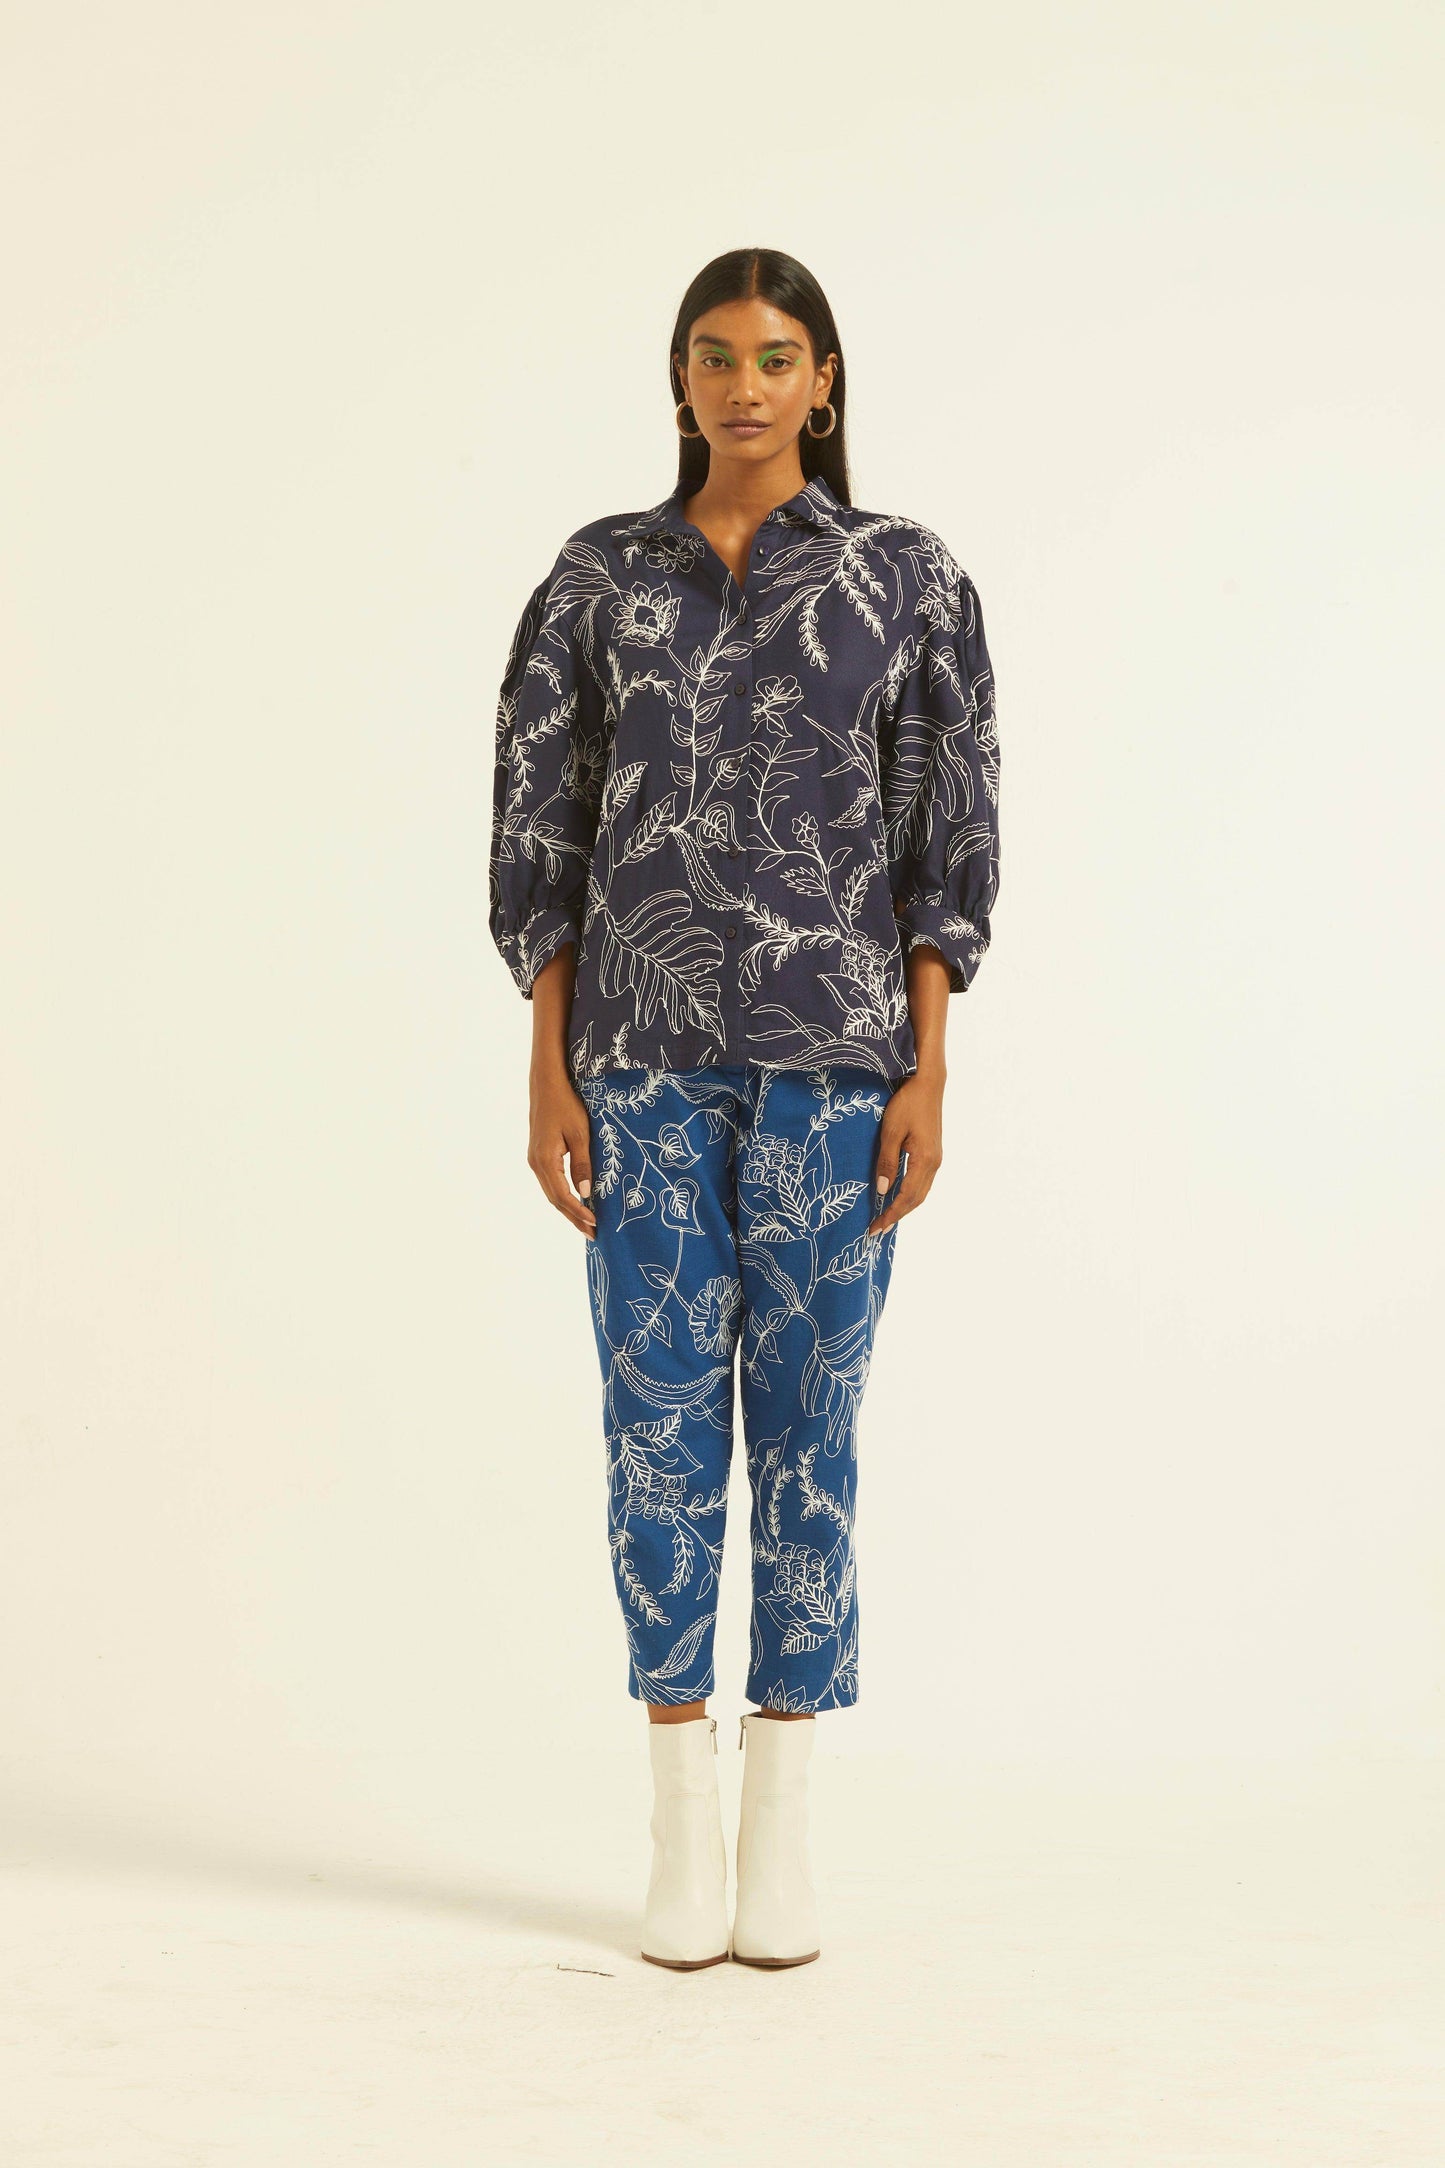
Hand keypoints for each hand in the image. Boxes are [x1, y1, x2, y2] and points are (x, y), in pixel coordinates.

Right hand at [528, 1062, 596, 1238]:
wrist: (547, 1085)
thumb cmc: (567, 1105)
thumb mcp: (580, 1134)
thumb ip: (583, 1164)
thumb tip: (586, 1192)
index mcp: (545, 1160)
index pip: (562, 1196)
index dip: (578, 1212)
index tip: (595, 1224)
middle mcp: (536, 1163)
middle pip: (555, 1200)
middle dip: (573, 1218)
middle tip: (593, 1234)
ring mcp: (535, 1160)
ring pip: (551, 1193)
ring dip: (568, 1209)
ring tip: (586, 1224)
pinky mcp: (538, 1155)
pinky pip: (550, 1183)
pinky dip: (563, 1196)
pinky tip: (575, 1202)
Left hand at [869, 1069, 943, 1237]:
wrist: (928, 1084)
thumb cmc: (907, 1104)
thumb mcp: (891, 1132)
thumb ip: (887, 1162)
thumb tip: (883, 1191)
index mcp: (925, 1160)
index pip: (906, 1196)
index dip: (891, 1214)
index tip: (876, 1228)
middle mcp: (934, 1163)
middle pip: (916, 1199)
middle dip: (897, 1216)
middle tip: (877, 1229)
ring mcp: (936, 1158)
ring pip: (921, 1192)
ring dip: (904, 1206)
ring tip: (886, 1217)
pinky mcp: (933, 1153)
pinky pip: (922, 1181)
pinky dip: (910, 1194)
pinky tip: (898, 1196)